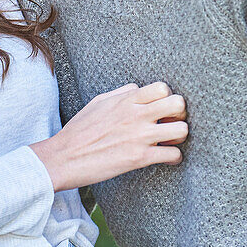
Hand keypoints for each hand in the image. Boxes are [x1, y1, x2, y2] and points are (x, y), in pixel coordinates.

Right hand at [29, 82, 187, 192]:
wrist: (65, 157)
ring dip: (180, 137)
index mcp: (126, 100)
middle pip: (178, 104)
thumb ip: (120, 94)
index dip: (167, 98)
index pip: (163, 88)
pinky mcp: (139, 158)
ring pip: (182, 130)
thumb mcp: (98, 102)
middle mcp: (136, 115)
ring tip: (170, 142)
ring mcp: (139, 136)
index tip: (162, 109)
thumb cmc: (79, 130)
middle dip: (179, 115)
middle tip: (171, 124)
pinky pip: (173, 155)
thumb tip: (137, 89)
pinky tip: (166, 158)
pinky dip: (174, 158)